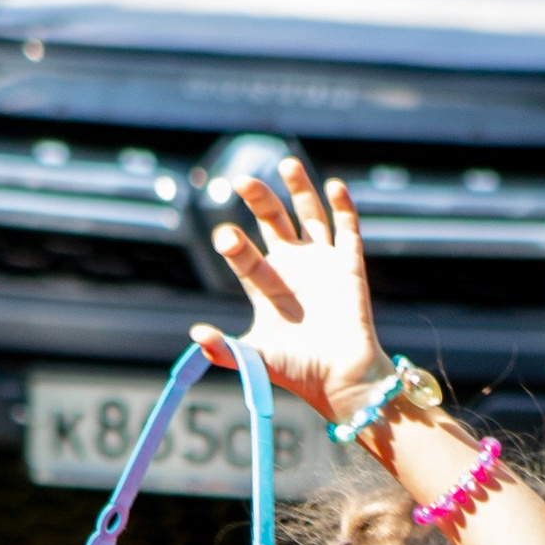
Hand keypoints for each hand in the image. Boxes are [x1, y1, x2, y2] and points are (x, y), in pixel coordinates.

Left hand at [198, 160, 388, 423]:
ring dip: (299, 189)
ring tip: (287, 163)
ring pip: (308, 215)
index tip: (224, 237)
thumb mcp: (256, 360)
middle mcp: (291, 267)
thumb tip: (195, 333)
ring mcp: (320, 263)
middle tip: (242, 181)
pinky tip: (334, 186)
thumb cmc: (299, 372)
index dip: (234, 245)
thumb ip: (225, 349)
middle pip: (272, 221)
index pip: (245, 255)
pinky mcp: (349, 266)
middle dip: (259, 200)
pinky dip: (343, 207)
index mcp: (265, 285)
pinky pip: (347, 230)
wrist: (340, 381)